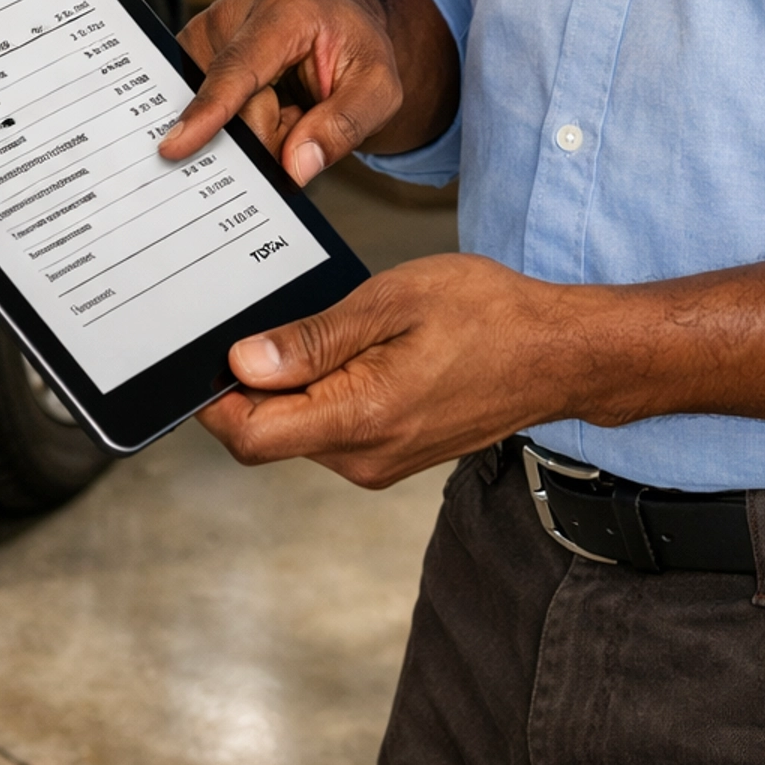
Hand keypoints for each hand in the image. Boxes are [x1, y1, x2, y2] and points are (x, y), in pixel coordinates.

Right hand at [166, 0, 403, 185]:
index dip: (210, 110)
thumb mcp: (379, 87)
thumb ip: (345, 125)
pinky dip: (239, 124)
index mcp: (285, 11)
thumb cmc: (355, 50)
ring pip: (217, 118)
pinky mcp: (192, 56)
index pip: (238, 68)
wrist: (336, 25)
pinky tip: (266, 105)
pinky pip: (207, 114)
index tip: (176, 146)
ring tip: (288, 106)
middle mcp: (234, 14)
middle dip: (270, 132)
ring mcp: (206, 35)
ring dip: (255, 130)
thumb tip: (294, 167)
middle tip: (303, 114)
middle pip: (231, 108)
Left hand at [199, 254, 580, 485]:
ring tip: (333, 326)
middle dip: (253, 382)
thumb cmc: (488, 316)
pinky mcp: (390, 456)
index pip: (250, 434)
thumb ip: (316, 339)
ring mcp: (378, 463)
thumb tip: (243, 364)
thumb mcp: (395, 301)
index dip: (214, 397)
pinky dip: (324, 392)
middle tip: (271, 316)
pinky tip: (355, 348)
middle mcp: (363, 457)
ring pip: (299, 430)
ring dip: (294, 384)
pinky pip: (332, 429)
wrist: (557, 354)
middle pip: (268, 433)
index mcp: (361, 418)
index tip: (208, 349)